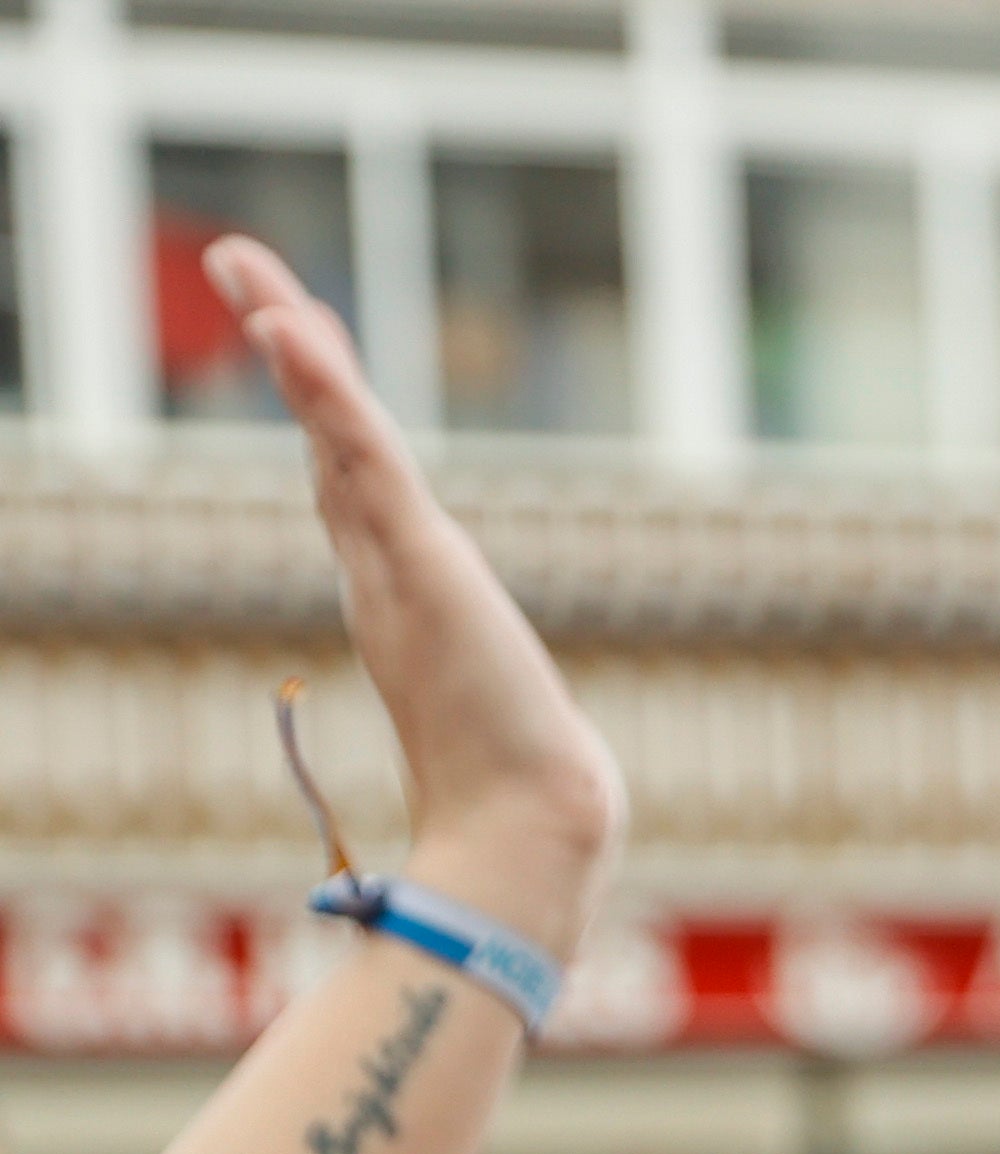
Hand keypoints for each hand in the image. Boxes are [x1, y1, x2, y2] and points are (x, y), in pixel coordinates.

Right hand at [201, 235, 620, 952]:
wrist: (531, 818)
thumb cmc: (517, 784)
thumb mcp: (491, 709)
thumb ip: (475, 699)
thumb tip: (512, 746)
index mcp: (399, 586)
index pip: (351, 471)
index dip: (320, 402)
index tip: (292, 334)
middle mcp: (383, 564)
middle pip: (327, 429)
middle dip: (289, 342)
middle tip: (240, 261)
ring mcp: (392, 560)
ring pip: (335, 428)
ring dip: (295, 342)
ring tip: (248, 267)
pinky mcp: (414, 562)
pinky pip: (364, 457)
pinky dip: (327, 394)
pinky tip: (292, 331)